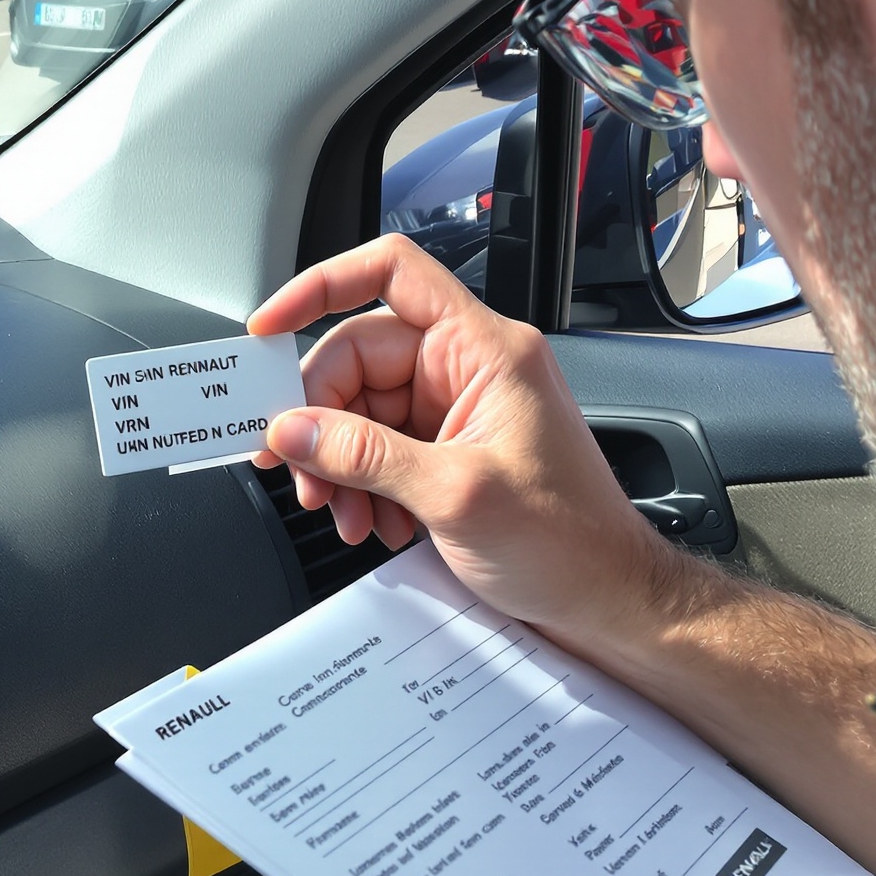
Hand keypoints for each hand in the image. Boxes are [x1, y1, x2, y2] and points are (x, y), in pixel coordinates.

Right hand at [248, 234, 668, 651]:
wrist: (606, 601)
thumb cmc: (570, 541)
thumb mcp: (456, 495)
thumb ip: (365, 456)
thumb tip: (292, 430)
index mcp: (484, 349)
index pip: (392, 274)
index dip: (321, 287)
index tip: (269, 327)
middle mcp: (467, 369)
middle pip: (358, 358)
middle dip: (321, 420)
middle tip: (302, 473)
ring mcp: (455, 410)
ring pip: (360, 411)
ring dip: (339, 465)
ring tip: (347, 515)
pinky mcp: (446, 451)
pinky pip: (378, 450)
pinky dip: (362, 487)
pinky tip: (375, 524)